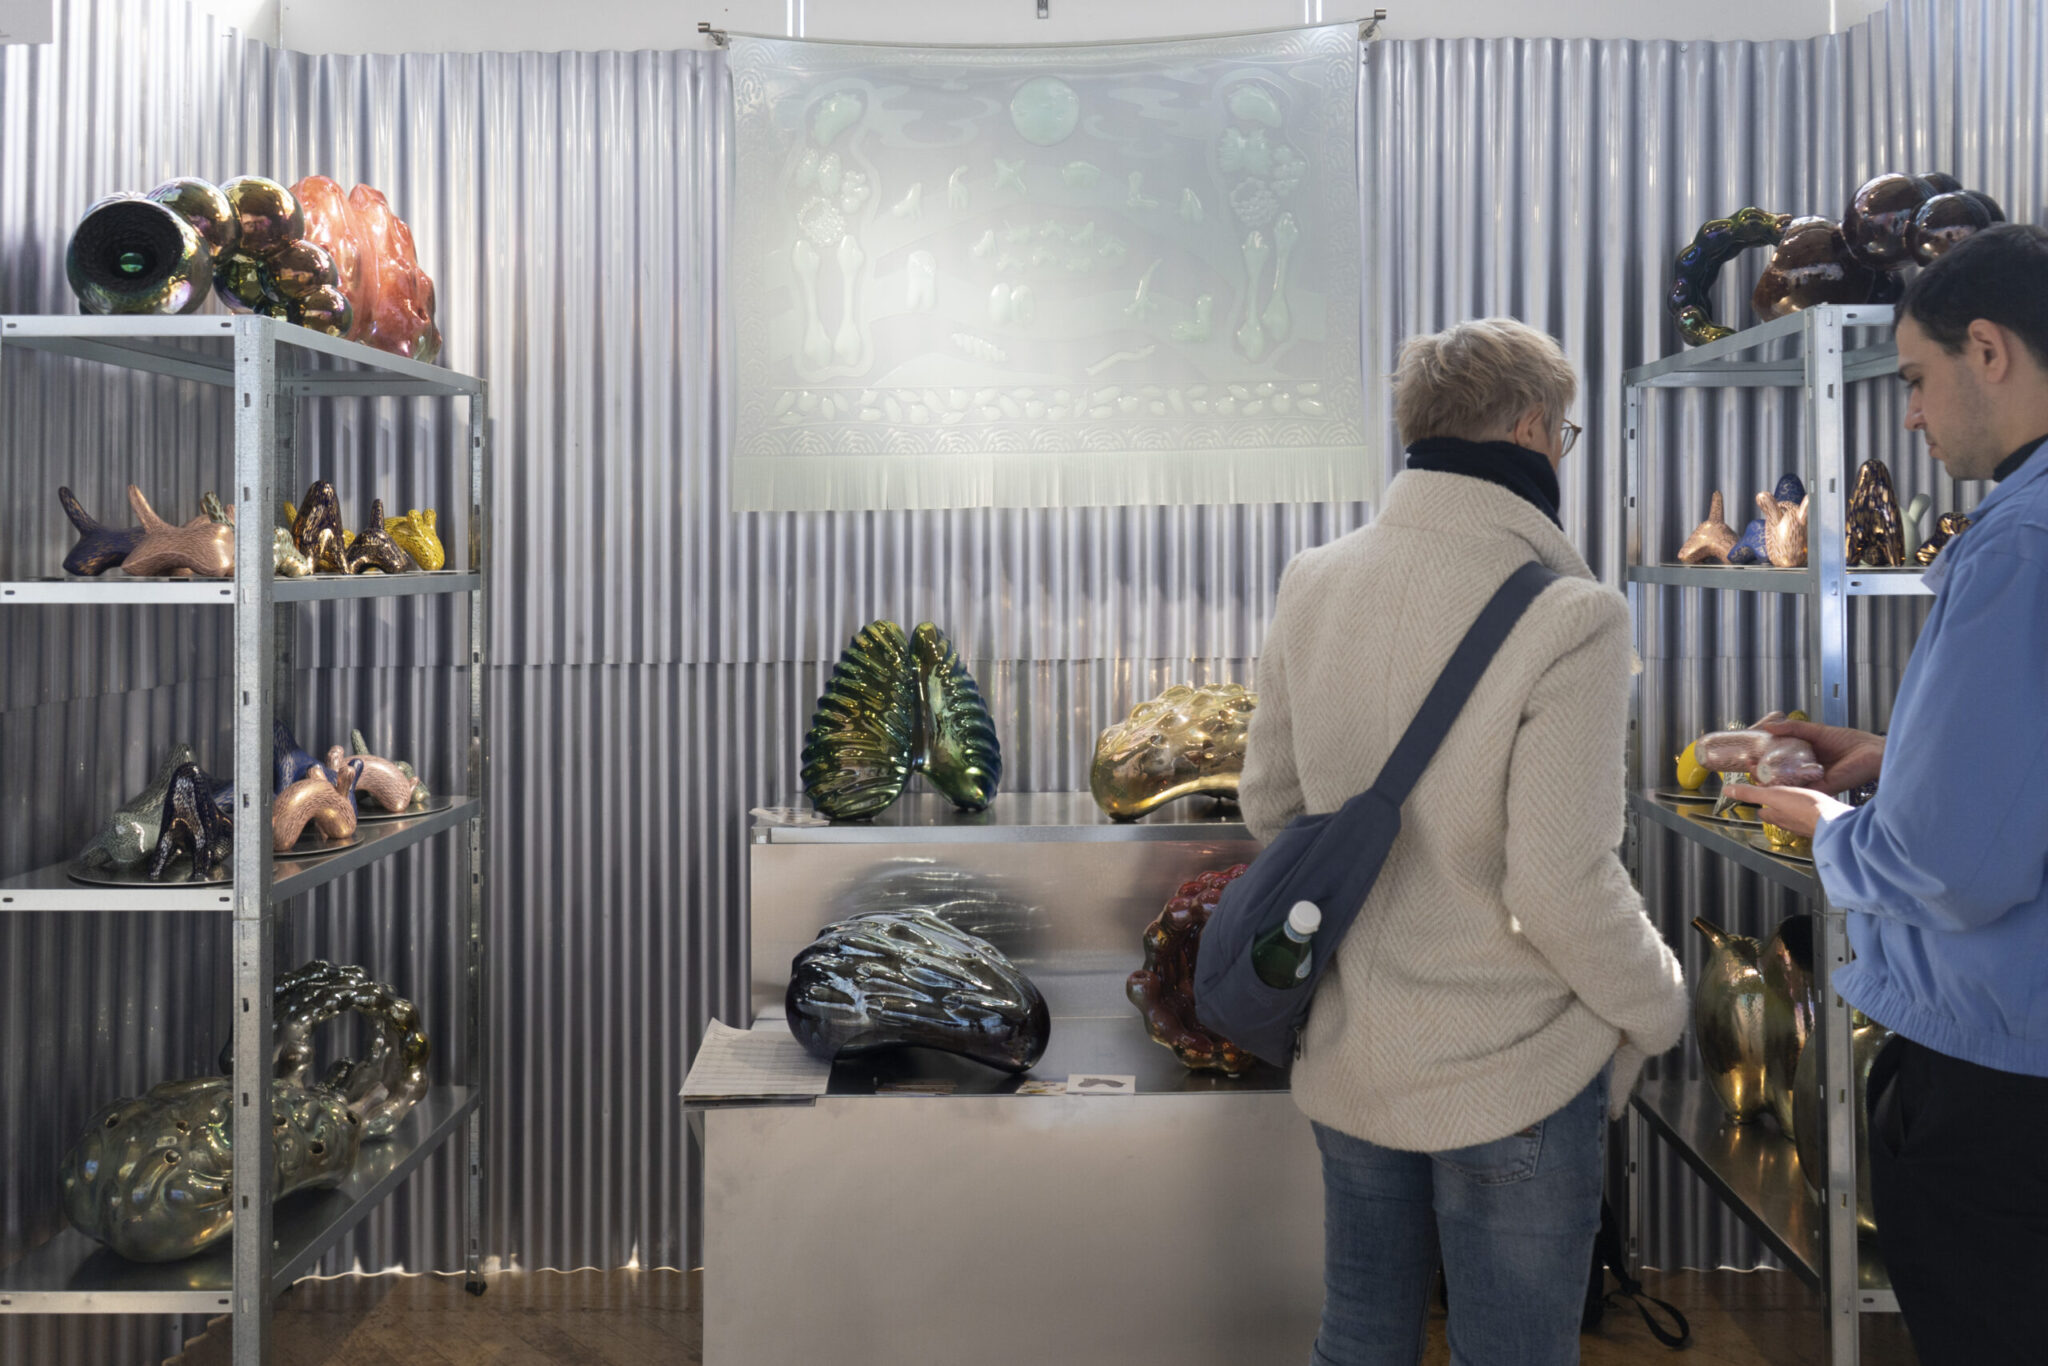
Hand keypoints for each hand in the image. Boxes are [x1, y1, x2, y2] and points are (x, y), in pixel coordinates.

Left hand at [1720, 783, 1851, 838]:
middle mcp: (1788, 823)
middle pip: (1777, 814)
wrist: (1834, 821)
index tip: (1760, 794)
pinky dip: (1809, 810)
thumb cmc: (1804, 808)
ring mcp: (1804, 824)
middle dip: (1776, 806)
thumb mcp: (1772, 794)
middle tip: (1778, 794)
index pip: (1762, 810)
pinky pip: (1811, 816)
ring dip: (1792, 807)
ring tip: (1795, 797)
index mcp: (1775, 815)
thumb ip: (1750, 793)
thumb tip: (1727, 791)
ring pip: (1794, 815)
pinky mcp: (1821, 823)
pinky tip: (1815, 804)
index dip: (1760, 802)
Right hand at [1754, 719, 1884, 792]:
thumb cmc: (1851, 742)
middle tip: (1748, 765)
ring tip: (1754, 774)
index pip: (1779, 761)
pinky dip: (1785, 789)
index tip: (1750, 754)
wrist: (1873, 752)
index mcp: (1806, 759)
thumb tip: (1769, 726)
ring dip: (1768, 782)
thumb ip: (1794, 728)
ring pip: (1785, 785)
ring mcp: (1813, 782)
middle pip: (1779, 775)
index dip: (1763, 759)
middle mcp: (1807, 772)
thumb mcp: (1816, 731)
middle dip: (1760, 772)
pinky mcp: (1821, 789)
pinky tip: (1771, 785)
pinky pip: (1799, 791)